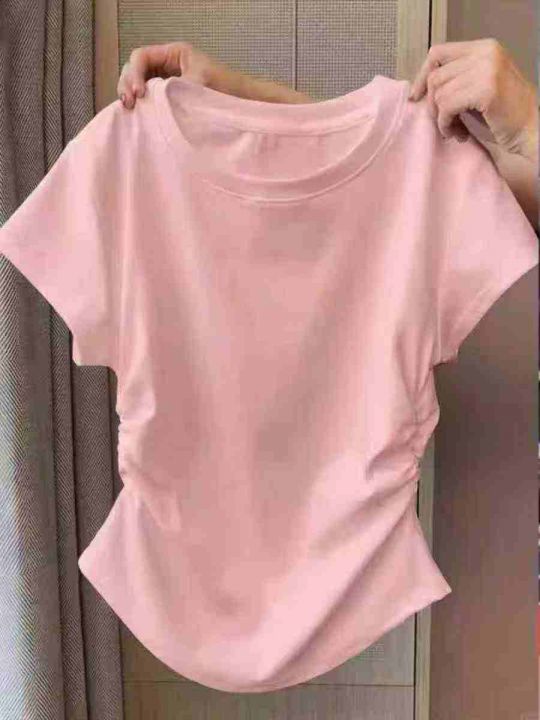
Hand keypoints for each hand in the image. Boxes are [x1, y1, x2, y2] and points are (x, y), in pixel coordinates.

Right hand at [117, 41, 312, 108]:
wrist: (246, 107)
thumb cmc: (228, 93)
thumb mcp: (199, 88)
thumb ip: (173, 91)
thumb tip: (150, 101)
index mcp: (175, 54)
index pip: (141, 57)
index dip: (134, 74)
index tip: (139, 95)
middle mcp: (169, 66)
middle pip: (136, 69)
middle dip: (128, 84)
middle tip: (130, 105)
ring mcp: (170, 83)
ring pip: (140, 85)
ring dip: (132, 97)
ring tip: (132, 112)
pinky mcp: (173, 100)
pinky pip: (151, 100)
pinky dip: (144, 108)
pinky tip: (142, 118)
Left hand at [409, 39, 537, 163]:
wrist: (530, 130)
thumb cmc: (504, 114)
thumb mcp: (479, 85)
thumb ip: (457, 78)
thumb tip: (420, 88)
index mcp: (484, 47)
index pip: (438, 52)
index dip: (422, 76)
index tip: (416, 97)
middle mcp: (485, 52)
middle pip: (435, 76)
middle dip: (433, 105)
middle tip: (446, 123)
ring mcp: (486, 69)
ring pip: (439, 93)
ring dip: (441, 118)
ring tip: (455, 130)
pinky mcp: (485, 89)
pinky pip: (447, 106)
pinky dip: (446, 124)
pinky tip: (458, 134)